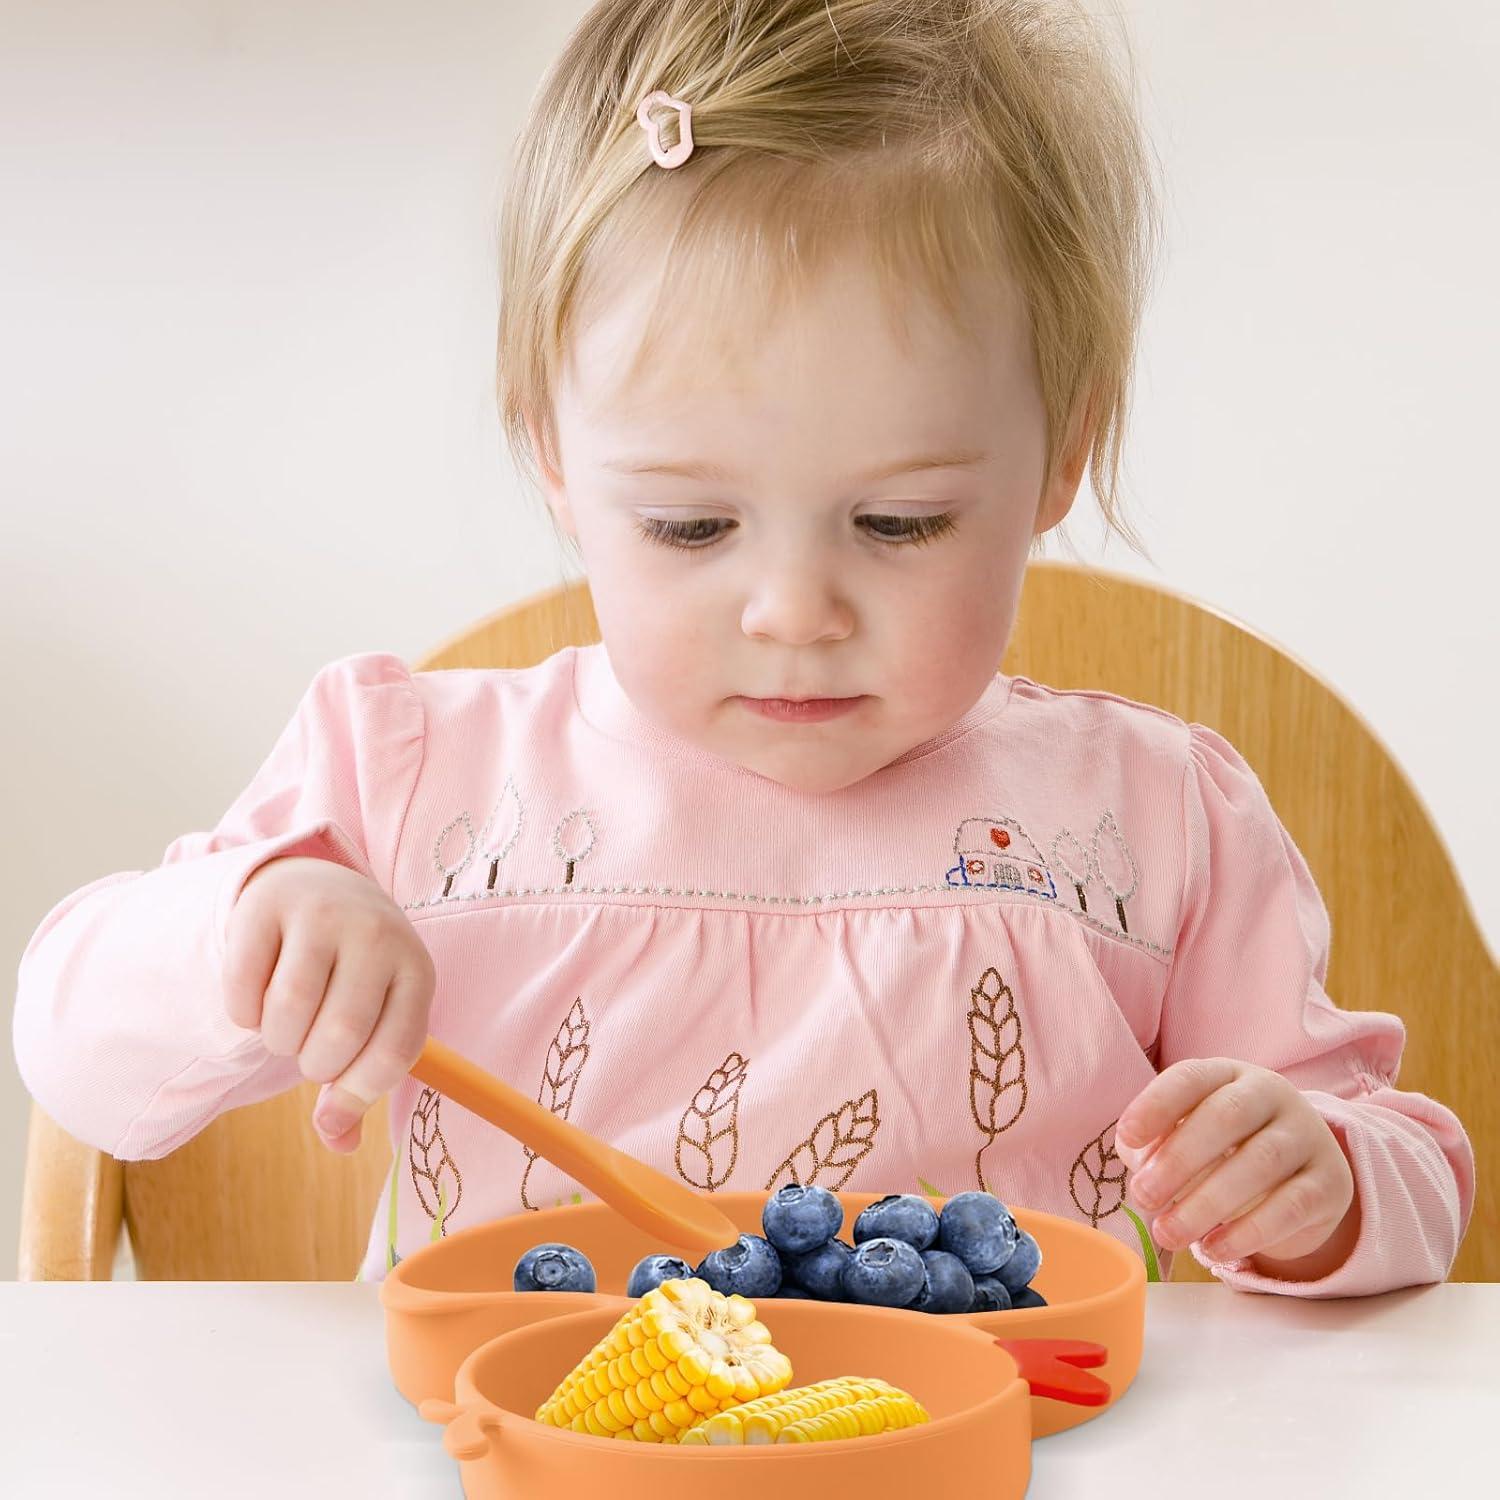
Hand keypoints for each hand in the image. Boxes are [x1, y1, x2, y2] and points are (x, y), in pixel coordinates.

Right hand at [224, 855, 434, 1152]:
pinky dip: (243, 1014)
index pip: (394, 1053)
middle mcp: (378, 935)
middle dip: (313, 1063)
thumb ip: (360, 1081)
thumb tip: (340, 1141)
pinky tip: (256, 1002)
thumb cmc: (352, 973)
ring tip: (286, 1027)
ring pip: (288, 1012)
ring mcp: (324, 914)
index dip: (357, 1092)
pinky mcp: (268, 906)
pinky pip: (243, 988)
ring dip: (277, 1041)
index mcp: (416, 970)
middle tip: (308, 1048)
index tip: (333, 1095)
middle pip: (339, 1034)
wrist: (319, 889)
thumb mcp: (376, 1017)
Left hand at [1116, 1058, 1356, 1269]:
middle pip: (1227, 1115)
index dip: (1157, 1104)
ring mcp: (1307, 1135)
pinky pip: (1290, 1206)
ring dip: (1207, 1203)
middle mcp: (1272, 1094)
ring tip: (1168, 1233)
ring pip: (1260, 1162)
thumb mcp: (1187, 1134)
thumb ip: (1156, 1144)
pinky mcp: (1330, 1182)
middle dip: (1180, 1158)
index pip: (1191, 1078)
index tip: (1127, 1136)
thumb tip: (1140, 1164)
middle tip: (1143, 1196)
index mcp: (1227, 1074)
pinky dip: (1247, 1232)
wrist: (1301, 1176)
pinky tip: (1211, 1249)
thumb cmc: (1224, 1149)